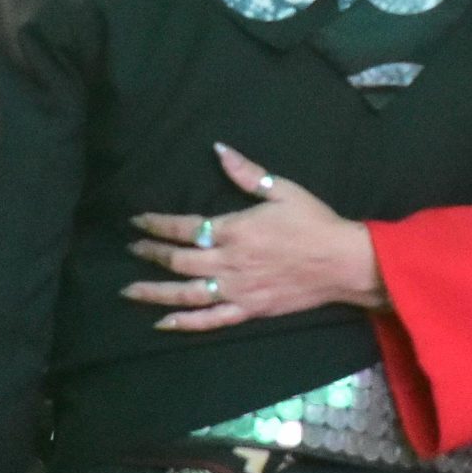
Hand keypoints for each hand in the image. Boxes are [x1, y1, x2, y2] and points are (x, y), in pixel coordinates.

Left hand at [123, 144, 384, 333]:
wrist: (343, 262)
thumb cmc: (314, 223)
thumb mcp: (282, 190)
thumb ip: (246, 173)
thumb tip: (218, 149)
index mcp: (234, 229)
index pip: (184, 227)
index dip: (156, 224)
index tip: (137, 221)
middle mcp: (228, 262)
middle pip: (178, 260)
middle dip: (150, 253)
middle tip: (131, 248)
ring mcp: (236, 290)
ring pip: (185, 294)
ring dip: (153, 292)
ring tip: (128, 290)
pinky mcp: (248, 310)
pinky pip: (210, 320)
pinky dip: (184, 323)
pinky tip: (163, 323)